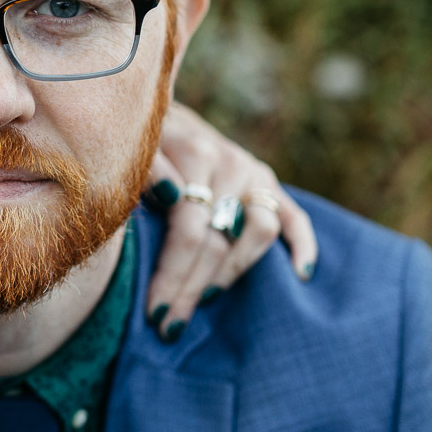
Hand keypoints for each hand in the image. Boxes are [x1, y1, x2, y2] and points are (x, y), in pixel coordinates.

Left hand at [143, 102, 319, 339]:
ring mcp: (252, 172)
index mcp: (193, 154)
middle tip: (170, 325)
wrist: (149, 106)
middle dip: (193, 288)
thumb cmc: (132, 142)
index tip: (153, 313)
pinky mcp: (268, 180)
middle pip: (220, 239)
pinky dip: (302, 244)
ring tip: (206, 302)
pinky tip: (300, 274)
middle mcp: (228, 163)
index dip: (172, 275)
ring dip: (232, 274)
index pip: (190, 230)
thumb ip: (145, 173)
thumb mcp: (129, 152)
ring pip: (258, 233)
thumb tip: (169, 198)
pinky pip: (295, 216)